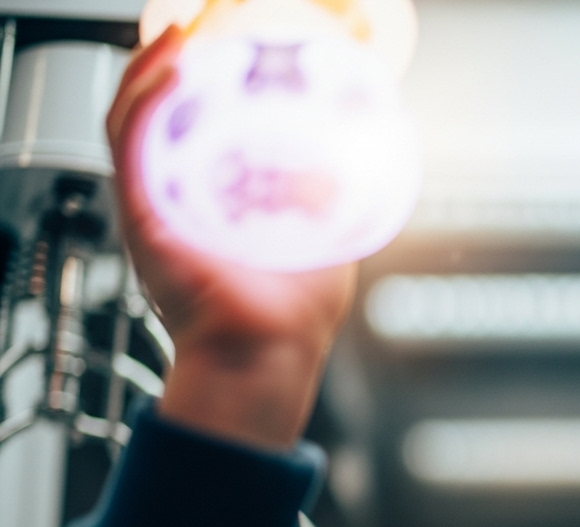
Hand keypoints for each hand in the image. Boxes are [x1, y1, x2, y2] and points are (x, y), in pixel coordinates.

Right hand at [106, 26, 357, 449]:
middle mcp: (171, 196)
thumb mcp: (321, 238)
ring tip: (179, 32)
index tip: (220, 40)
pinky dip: (146, 104)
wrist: (268, 358)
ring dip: (152, 68)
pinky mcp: (142, 219)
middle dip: (167, 60)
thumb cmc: (291, 315)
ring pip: (132, 117)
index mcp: (205, 197)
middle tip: (195, 24)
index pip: (187, 122)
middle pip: (153, 110)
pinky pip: (131, 147)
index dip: (194, 77)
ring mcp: (153, 205)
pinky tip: (170, 71)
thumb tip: (367, 167)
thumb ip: (332, 201)